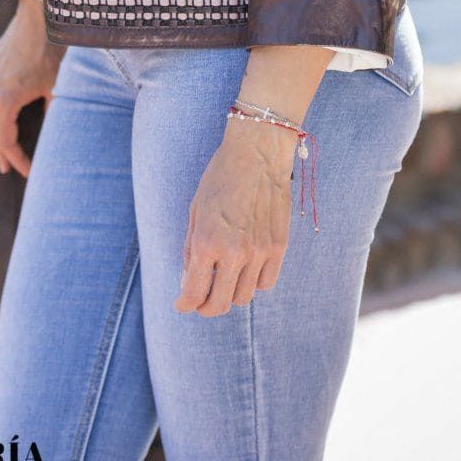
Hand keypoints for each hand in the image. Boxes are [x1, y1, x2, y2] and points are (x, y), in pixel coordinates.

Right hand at [0, 0, 64, 177]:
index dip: (17, 160)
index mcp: (5, 101)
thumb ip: (52, 113)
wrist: (40, 14)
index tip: (29, 172)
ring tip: (3, 145)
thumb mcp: (57, 87)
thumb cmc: (52, 50)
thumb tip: (54, 131)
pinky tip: (4, 109)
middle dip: (1, 151)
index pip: (6, 141)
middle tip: (8, 169)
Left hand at [174, 118, 296, 317]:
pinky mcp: (279, 247)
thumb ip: (191, 248)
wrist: (258, 152)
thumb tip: (190, 279)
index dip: (185, 304)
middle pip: (220, 304)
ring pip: (243, 297)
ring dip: (229, 294)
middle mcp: (235, 252)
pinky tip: (245, 270)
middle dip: (205, 307)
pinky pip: (266, 283)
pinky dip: (254, 283)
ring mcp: (260, 252)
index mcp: (208, 242)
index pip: (194, 293)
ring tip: (223, 281)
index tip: (182, 304)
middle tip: (200, 301)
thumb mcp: (195, 210)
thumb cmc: (221, 176)